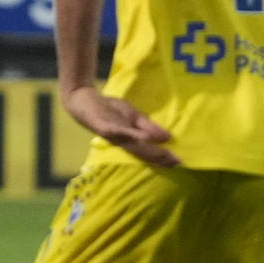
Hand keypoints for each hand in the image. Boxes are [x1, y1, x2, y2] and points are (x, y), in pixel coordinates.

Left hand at [64, 87, 179, 166]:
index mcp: (130, 141)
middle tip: (177, 163)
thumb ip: (148, 127)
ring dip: (149, 151)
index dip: (164, 157)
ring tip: (165, 156)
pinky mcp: (104, 126)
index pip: (149, 152)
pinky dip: (132, 136)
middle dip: (160, 157)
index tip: (181, 163)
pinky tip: (144, 138)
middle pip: (143, 152)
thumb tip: (168, 138)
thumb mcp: (133, 116)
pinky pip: (119, 132)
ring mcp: (113, 135)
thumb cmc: (108, 109)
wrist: (82, 99)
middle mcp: (122, 142)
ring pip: (133, 146)